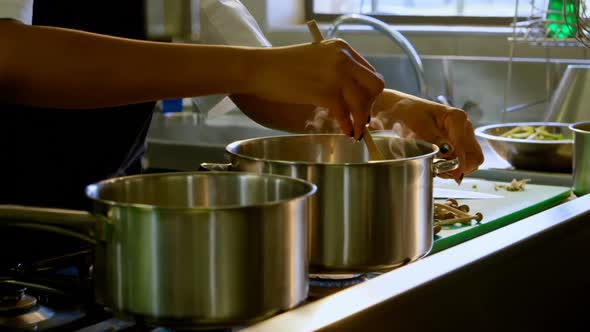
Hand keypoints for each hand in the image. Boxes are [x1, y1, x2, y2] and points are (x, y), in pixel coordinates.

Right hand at [247, 39, 384, 138]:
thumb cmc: (282, 67)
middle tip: (361, 118)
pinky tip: (344, 131)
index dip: (368, 92)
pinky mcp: (325, 92)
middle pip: (374, 85)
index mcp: (342, 48)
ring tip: (355, 132)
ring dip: (361, 120)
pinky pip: (346, 113)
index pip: (368, 72)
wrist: (259, 68)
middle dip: (370, 104)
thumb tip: (351, 96)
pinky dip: (347, 125)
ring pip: (363, 102)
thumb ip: (334, 70)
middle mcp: (344, 58)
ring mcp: (336, 74)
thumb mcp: (315, 60)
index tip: (362, 106)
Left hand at [370, 94, 483, 182]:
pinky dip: (453, 166)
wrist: (402, 108)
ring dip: (457, 169)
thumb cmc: (409, 111)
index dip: (461, 162)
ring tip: (437, 169)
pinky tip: (438, 166)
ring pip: (470, 160)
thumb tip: (449, 152)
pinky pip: (461, 160)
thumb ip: (434, 138)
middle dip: (462, 167)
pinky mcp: (455, 143)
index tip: (455, 174)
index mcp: (457, 118)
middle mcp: (464, 127)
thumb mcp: (419, 124)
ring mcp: (461, 136)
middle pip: (474, 156)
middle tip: (443, 172)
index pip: (464, 146)